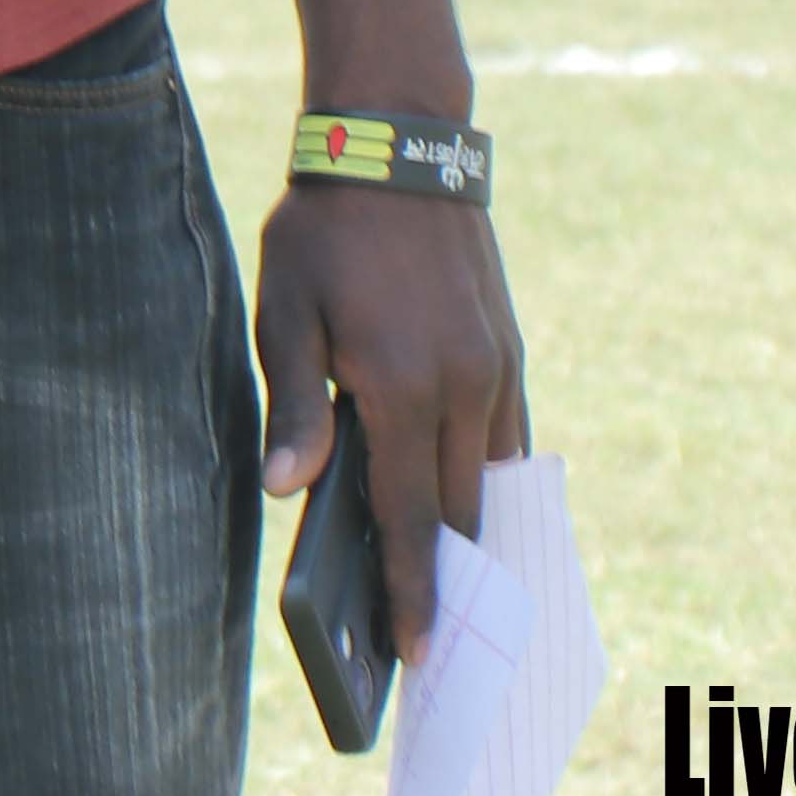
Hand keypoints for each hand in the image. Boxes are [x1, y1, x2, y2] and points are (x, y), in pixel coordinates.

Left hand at [253, 183, 532, 667]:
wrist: (397, 142)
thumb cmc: (326, 230)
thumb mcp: (287, 313)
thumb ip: (297, 408)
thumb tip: (289, 494)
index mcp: (403, 387)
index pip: (413, 518)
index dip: (414, 592)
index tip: (414, 652)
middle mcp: (464, 386)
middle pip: (459, 511)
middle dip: (445, 577)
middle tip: (422, 632)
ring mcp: (497, 366)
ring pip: (490, 477)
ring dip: (468, 527)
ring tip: (443, 579)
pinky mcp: (508, 345)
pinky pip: (504, 435)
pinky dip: (485, 475)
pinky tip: (459, 496)